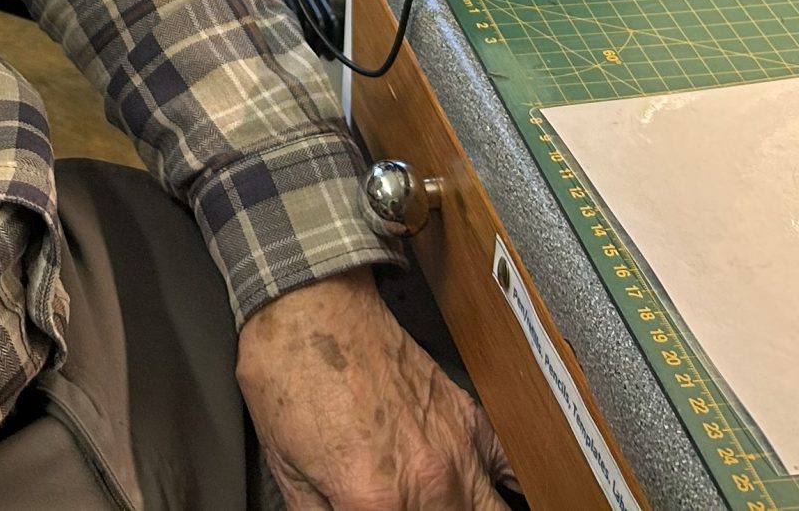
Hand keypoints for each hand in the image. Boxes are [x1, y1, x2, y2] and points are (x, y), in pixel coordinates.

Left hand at [235, 269, 516, 510]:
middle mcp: (428, 484)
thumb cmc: (289, 378)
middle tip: (400, 505)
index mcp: (375, 504)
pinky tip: (497, 495)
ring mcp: (456, 450)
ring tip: (446, 506)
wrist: (310, 307)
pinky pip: (511, 468)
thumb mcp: (287, 473)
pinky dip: (510, 487)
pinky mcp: (467, 417)